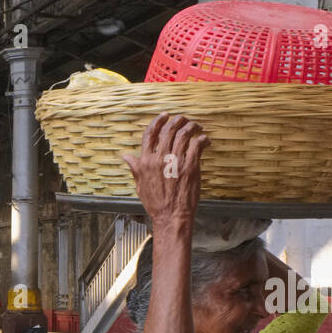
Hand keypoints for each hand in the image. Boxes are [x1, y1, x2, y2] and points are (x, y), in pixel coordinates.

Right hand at [121, 113, 208, 227]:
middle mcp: (160, 159)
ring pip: (184, 134)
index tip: (165, 116)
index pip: (150, 134)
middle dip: (177, 120)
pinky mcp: (190, 166)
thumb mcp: (140, 185)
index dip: (158, 121)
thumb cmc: (156, 203)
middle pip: (168, 130)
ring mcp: (175, 161)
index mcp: (146, 162)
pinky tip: (205, 140)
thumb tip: (126, 156)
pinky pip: (197, 145)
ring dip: (191, 126)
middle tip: (183, 119)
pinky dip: (202, 139)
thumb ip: (135, 168)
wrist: (171, 216)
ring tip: (196, 126)